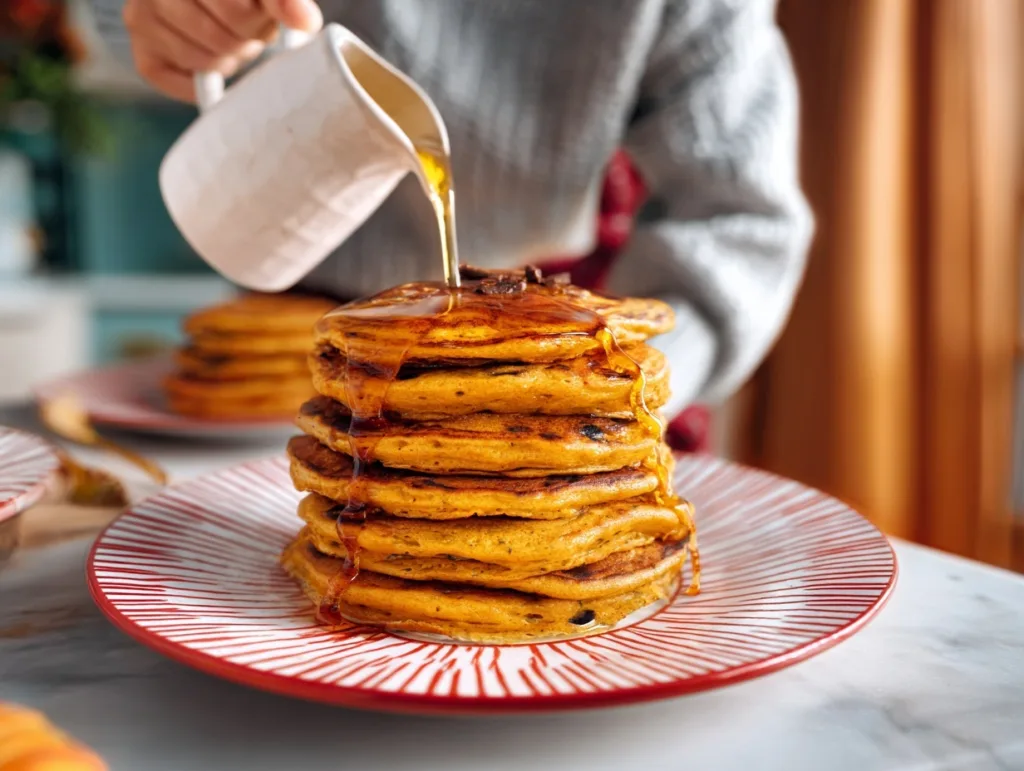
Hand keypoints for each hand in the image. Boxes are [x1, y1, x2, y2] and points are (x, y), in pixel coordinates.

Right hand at [122, 0, 322, 101]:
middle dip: (245, 39)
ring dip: (228, 59)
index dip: (258, 20)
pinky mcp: (143, 55)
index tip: (259, 15)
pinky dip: (204, 83)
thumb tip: (306, 22)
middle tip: (242, 29)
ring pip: (207, 62)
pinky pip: (183, 85)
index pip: (237, 11)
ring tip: (225, 40)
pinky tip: (209, 58)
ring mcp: (140, 18)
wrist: (201, 3)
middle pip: (224, 38)